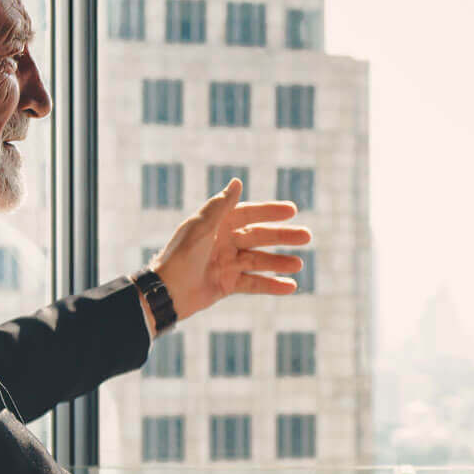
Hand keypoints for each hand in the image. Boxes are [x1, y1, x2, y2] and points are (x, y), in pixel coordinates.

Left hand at [148, 179, 310, 321]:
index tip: (292, 211)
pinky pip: (253, 283)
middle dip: (282, 237)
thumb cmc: (180, 256)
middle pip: (259, 237)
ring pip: (259, 261)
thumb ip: (220, 206)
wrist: (167, 291)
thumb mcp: (201, 228)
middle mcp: (223, 243)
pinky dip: (271, 285)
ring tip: (299, 264)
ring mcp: (226, 264)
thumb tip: (237, 182)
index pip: (248, 214)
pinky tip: (290, 287)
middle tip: (307, 236)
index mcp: (217, 225)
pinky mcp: (227, 285)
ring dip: (279, 262)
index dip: (269, 211)